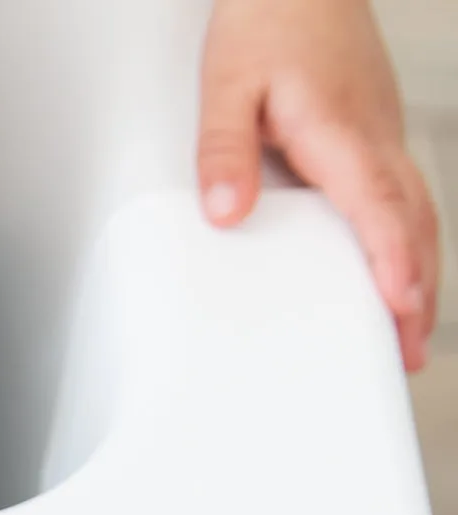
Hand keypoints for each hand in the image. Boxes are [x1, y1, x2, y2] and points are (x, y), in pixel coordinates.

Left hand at [198, 0, 440, 370]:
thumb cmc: (267, 20)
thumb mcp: (226, 84)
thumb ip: (223, 150)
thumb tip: (227, 210)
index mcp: (341, 131)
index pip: (378, 205)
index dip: (393, 259)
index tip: (401, 305)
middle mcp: (374, 137)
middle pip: (411, 223)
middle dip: (417, 290)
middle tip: (409, 353)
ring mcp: (381, 137)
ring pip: (415, 213)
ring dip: (419, 272)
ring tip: (409, 333)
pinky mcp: (374, 137)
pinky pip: (401, 200)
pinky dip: (408, 244)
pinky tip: (396, 274)